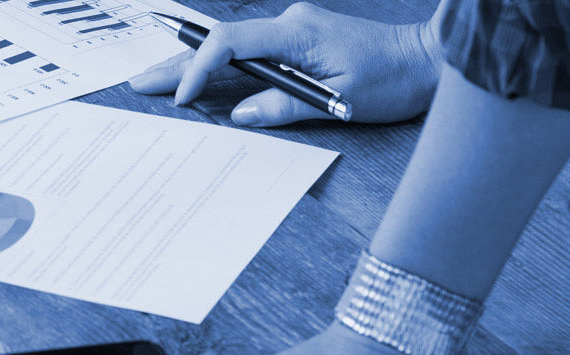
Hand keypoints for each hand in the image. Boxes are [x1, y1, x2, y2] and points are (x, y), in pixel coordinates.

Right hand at [129, 2, 439, 126]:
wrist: (428, 60)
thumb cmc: (394, 78)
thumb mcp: (339, 101)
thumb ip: (285, 106)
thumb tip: (240, 114)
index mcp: (296, 33)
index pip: (230, 43)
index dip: (199, 68)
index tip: (184, 98)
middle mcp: (290, 24)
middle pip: (220, 42)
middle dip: (178, 63)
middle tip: (141, 82)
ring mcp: (293, 30)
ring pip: (232, 47)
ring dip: (196, 66)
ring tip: (159, 83)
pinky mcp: (299, 42)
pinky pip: (251, 53)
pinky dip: (222, 68)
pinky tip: (201, 81)